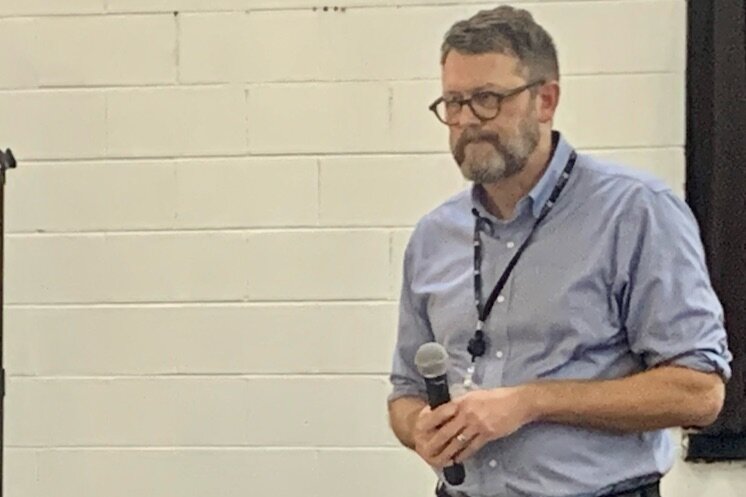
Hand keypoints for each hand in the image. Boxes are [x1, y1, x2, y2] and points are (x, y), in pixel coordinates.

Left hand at [410, 386, 535, 467]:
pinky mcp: (488, 434)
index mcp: (463, 401)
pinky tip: (458, 458)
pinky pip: (472, 447)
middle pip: (447, 430)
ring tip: (441, 456)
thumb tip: (449, 409)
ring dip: (449, 451)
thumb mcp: (475, 395)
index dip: (432, 422)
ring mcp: (478, 425)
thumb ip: (461, 402)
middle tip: (429, 448)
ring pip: (458, 441)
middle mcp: (468, 413)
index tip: (424, 430)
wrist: (517, 402)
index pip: (442, 413)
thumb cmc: (497, 397)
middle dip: (437, 441)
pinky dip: (464, 454)